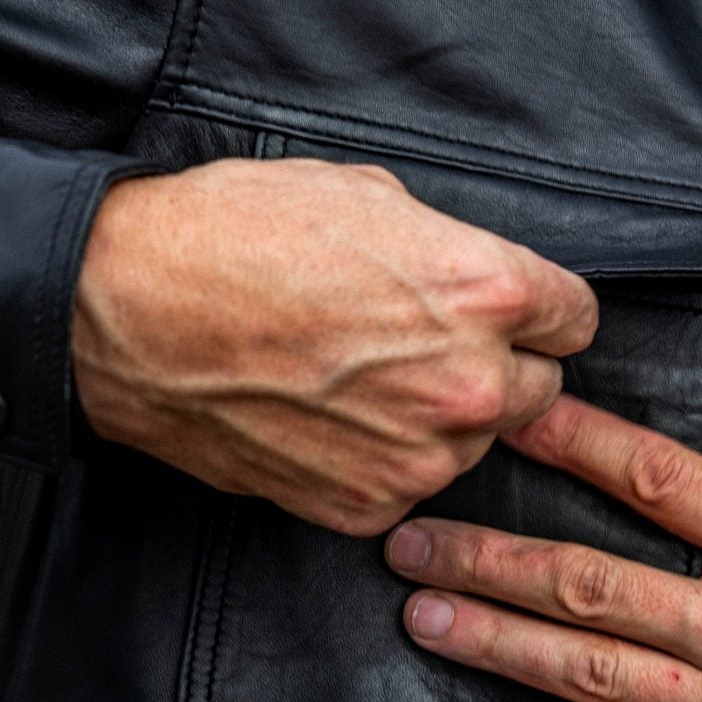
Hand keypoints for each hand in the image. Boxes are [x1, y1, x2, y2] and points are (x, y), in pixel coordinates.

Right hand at [73, 158, 597, 534]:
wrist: (127, 312)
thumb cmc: (233, 235)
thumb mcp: (365, 195)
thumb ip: (449, 247)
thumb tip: (476, 275)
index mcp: (484, 290)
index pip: (575, 318)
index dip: (538, 311)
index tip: (511, 313)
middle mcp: (468, 383)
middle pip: (539, 391)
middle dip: (495, 367)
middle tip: (420, 345)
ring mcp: (417, 456)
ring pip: (472, 445)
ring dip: (437, 420)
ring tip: (357, 379)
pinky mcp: (365, 506)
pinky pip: (407, 487)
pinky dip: (381, 462)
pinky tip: (327, 420)